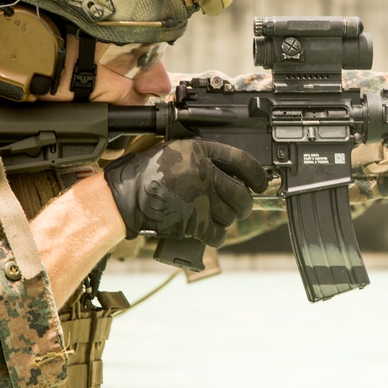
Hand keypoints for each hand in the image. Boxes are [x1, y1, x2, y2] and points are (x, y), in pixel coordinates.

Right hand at [103, 139, 267, 247]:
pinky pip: (219, 234)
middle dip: (245, 203)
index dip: (257, 174)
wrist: (126, 196)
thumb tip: (232, 173)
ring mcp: (200, 200)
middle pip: (242, 194)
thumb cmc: (148, 174)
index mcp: (200, 152)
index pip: (242, 160)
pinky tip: (211, 231)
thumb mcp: (176, 152)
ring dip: (228, 219)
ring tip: (217, 217)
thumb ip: (202, 157)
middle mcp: (204, 174)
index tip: (261, 182)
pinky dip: (218, 235)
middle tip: (240, 206)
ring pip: (231, 215)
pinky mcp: (194, 223)